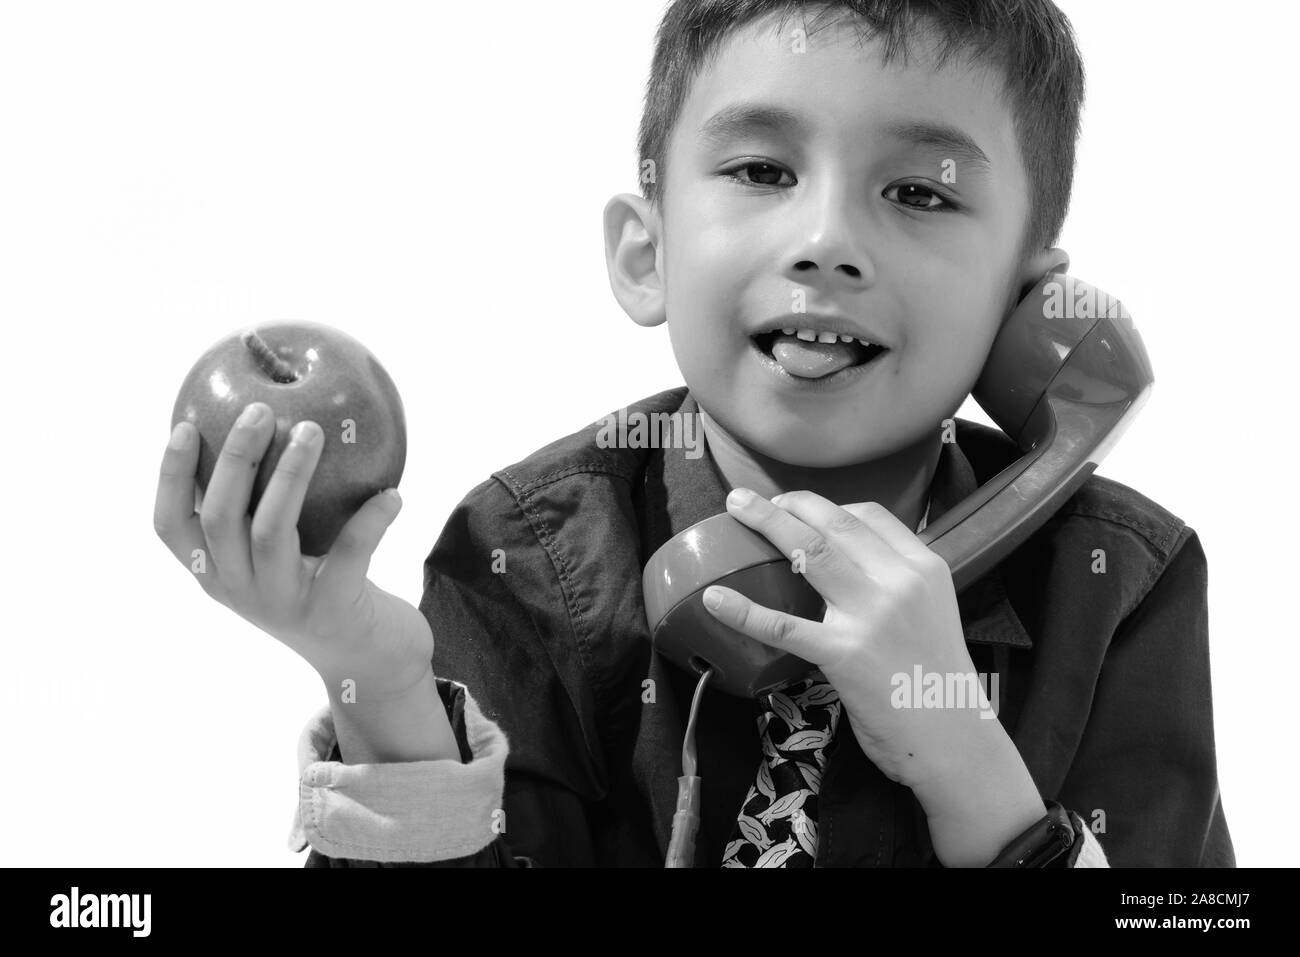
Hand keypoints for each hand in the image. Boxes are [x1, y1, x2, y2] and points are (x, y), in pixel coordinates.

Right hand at [153, 402, 432, 695]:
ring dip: (292, 474)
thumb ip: (267, 507)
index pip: (170, 527)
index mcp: (216, 574)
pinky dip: (371, 519)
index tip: (184, 425)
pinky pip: (349, 553)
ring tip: (312, 430)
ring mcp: (283, 603)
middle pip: (220, 518)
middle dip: (237, 458)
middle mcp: (240, 590)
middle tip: (261, 409)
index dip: (169, 477)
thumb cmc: (323, 589)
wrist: (367, 664)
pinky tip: (392, 493)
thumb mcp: (281, 556)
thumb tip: (278, 422)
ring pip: (272, 530)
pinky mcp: (332, 610)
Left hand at [700, 487, 992, 795]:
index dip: (826, 505)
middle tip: (750, 499)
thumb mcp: (933, 611)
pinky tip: (715, 598)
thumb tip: (852, 566)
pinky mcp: (843, 654)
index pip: (871, 516)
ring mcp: (871, 616)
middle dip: (787, 503)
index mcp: (924, 566)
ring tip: (736, 509)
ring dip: (767, 522)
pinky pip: (782, 625)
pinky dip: (743, 610)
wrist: (955, 740)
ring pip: (810, 552)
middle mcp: (900, 582)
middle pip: (834, 524)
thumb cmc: (938, 681)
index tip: (797, 505)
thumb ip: (898, 583)